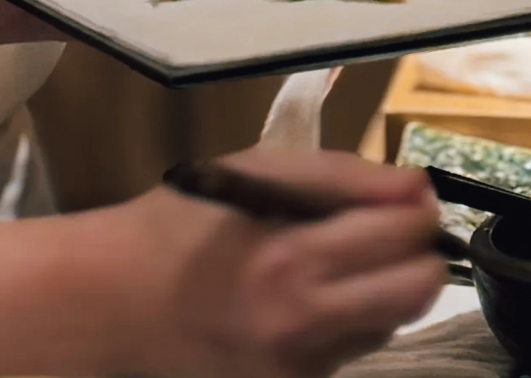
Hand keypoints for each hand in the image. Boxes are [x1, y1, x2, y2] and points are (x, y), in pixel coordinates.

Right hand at [116, 148, 444, 377]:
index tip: (404, 196)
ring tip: (339, 262)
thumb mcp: (253, 172)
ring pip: (393, 322)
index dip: (415, 208)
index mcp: (291, 257)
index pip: (403, 234)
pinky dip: (349, 318)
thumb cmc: (180, 223)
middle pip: (418, 291)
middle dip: (417, 253)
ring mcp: (301, 368)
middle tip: (389, 231)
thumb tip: (414, 185)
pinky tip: (309, 297)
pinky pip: (353, 349)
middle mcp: (305, 323)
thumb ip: (341, 175)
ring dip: (386, 287)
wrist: (112, 304)